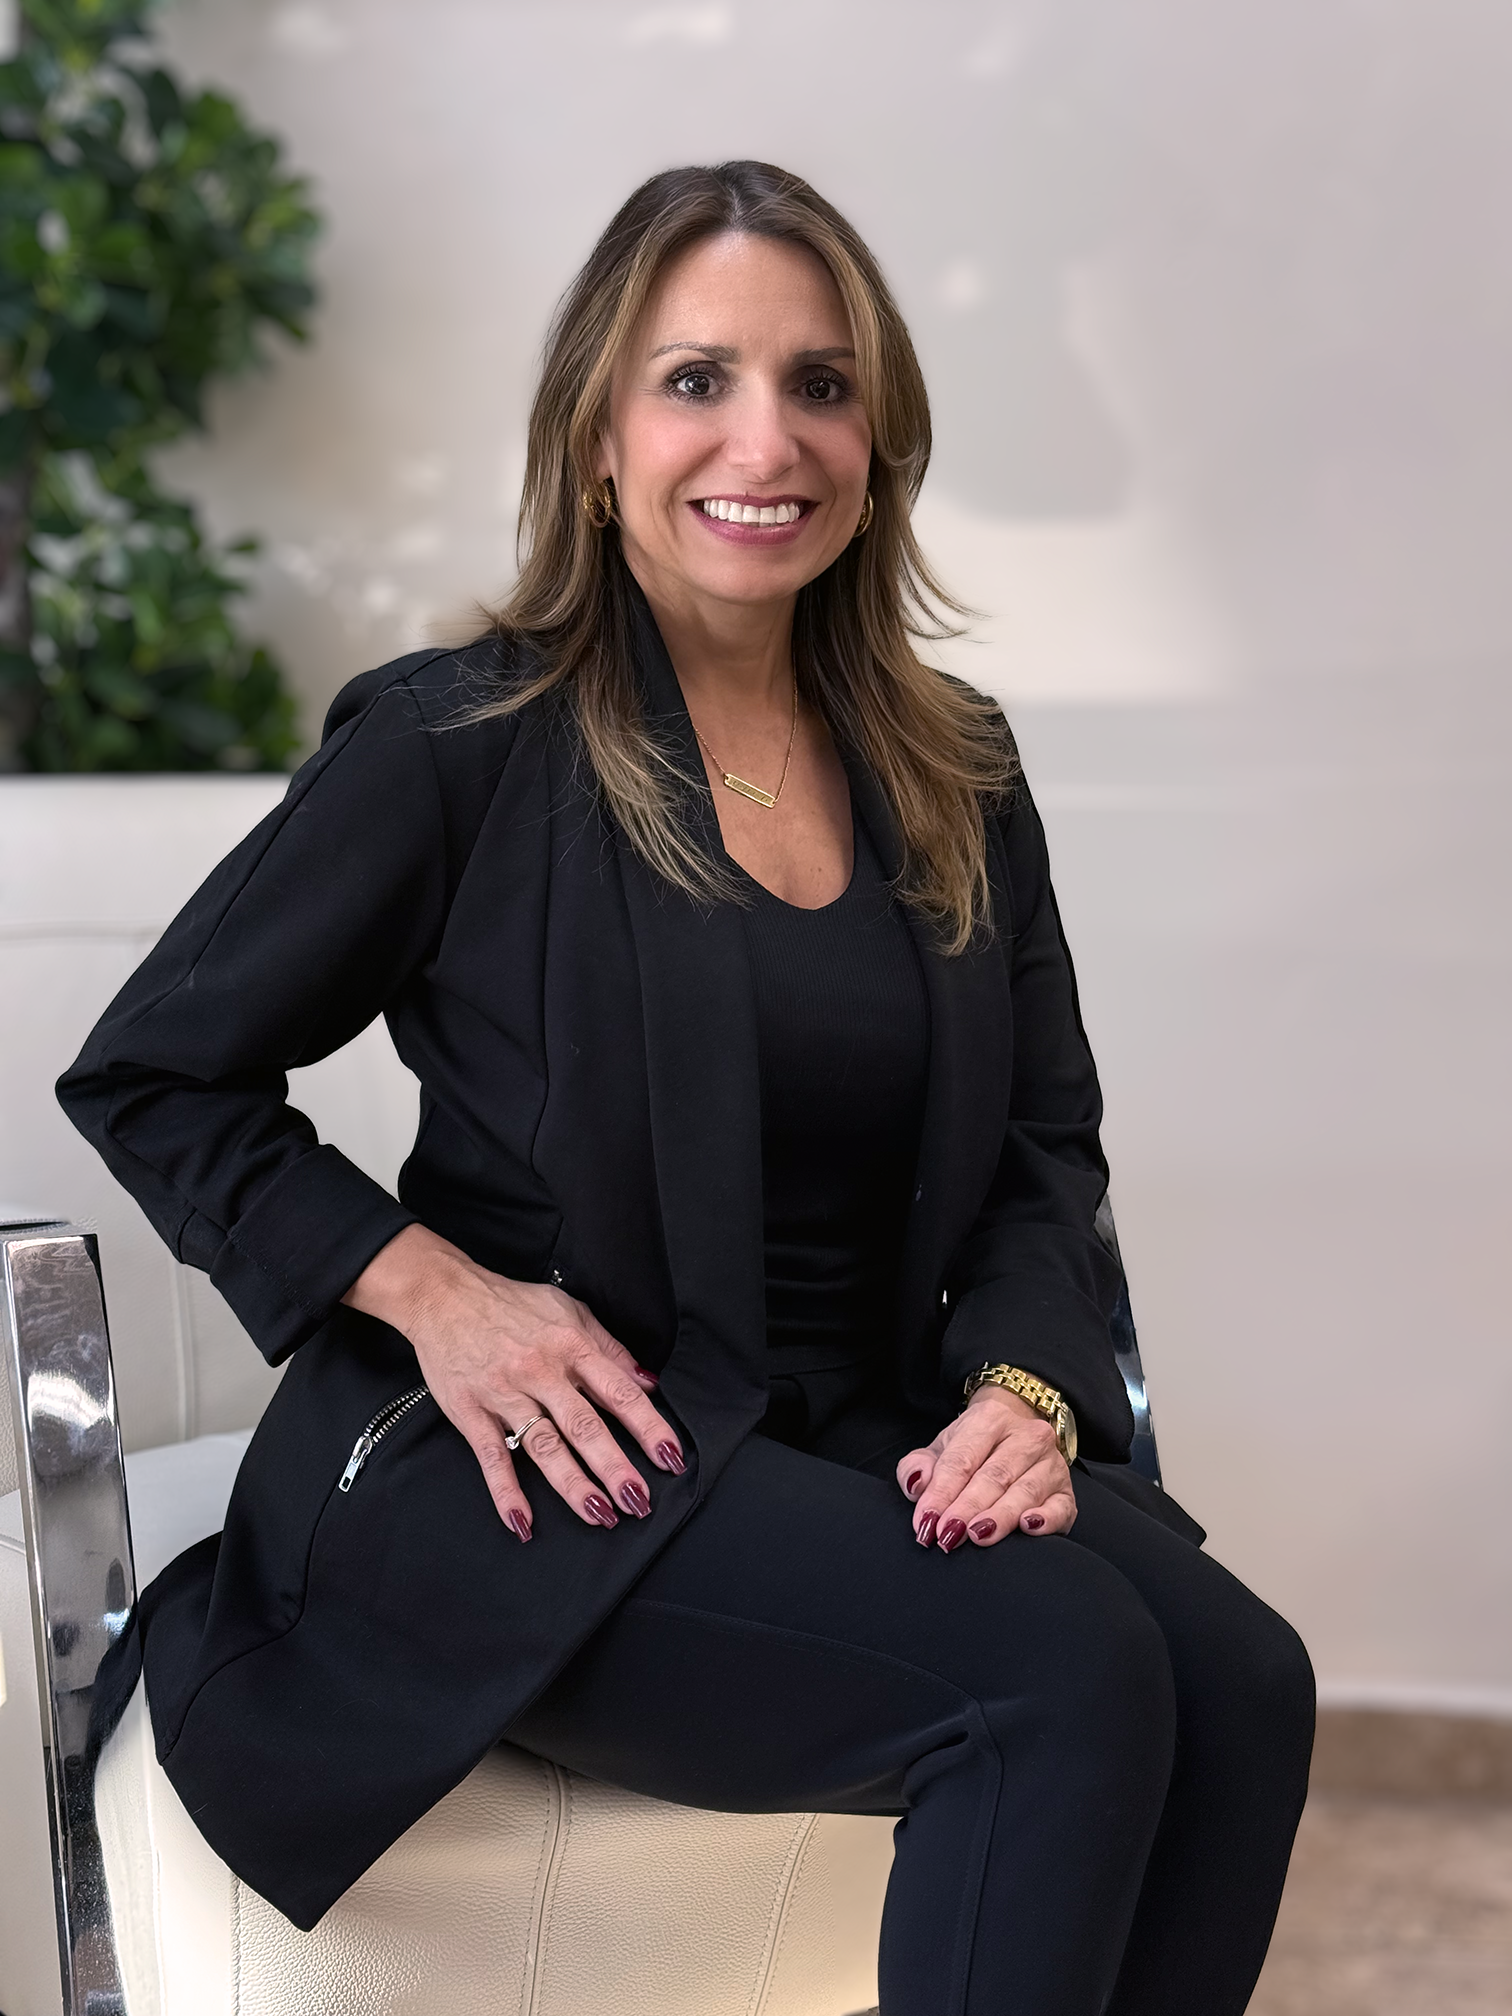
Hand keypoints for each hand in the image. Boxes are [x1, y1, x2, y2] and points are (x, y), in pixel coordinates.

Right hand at [342, 1224, 684, 1541]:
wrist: (443, 1295)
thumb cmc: (510, 1303)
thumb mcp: (568, 1311)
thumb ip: (609, 1349)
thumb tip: (647, 1383)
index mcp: (570, 1345)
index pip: (618, 1391)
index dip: (647, 1426)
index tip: (669, 1457)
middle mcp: (540, 1370)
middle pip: (584, 1425)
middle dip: (614, 1466)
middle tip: (638, 1500)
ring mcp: (504, 1393)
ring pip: (543, 1446)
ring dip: (572, 1484)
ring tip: (599, 1515)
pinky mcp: (470, 1411)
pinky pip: (490, 1456)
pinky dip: (506, 1492)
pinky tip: (523, 1522)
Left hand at [896, 1385, 1075, 1549]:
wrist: (1015, 1435)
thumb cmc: (973, 1449)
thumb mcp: (941, 1449)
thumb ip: (917, 1466)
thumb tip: (916, 1485)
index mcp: (990, 1419)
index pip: (962, 1459)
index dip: (941, 1492)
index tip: (926, 1522)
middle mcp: (1026, 1436)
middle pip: (994, 1475)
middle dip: (967, 1508)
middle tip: (948, 1535)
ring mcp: (1051, 1463)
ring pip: (1025, 1491)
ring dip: (1000, 1517)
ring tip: (978, 1536)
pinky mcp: (1067, 1491)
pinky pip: (1060, 1507)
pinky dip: (1045, 1519)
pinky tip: (1028, 1528)